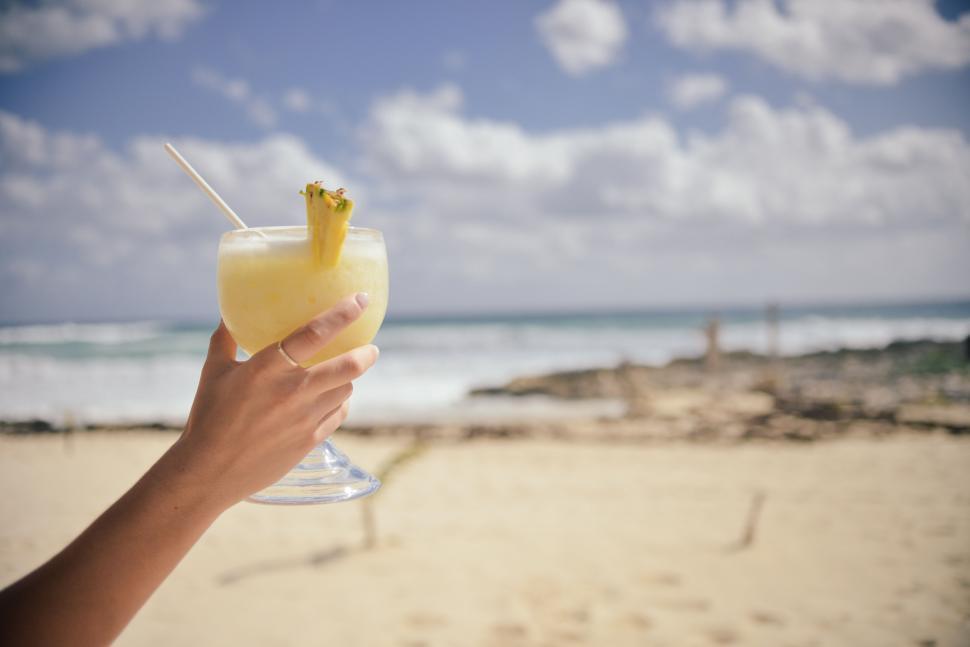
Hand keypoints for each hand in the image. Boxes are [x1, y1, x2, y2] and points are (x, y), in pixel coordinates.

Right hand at [163, 292, 378, 509]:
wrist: (209, 472)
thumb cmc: (207, 418)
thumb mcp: (212, 372)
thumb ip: (225, 339)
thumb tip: (227, 312)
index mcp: (268, 368)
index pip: (315, 332)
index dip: (343, 313)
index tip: (361, 300)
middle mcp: (293, 391)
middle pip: (347, 366)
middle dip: (366, 353)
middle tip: (371, 347)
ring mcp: (305, 418)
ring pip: (345, 390)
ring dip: (350, 379)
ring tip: (346, 373)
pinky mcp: (310, 440)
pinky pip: (338, 414)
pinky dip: (340, 403)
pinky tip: (334, 399)